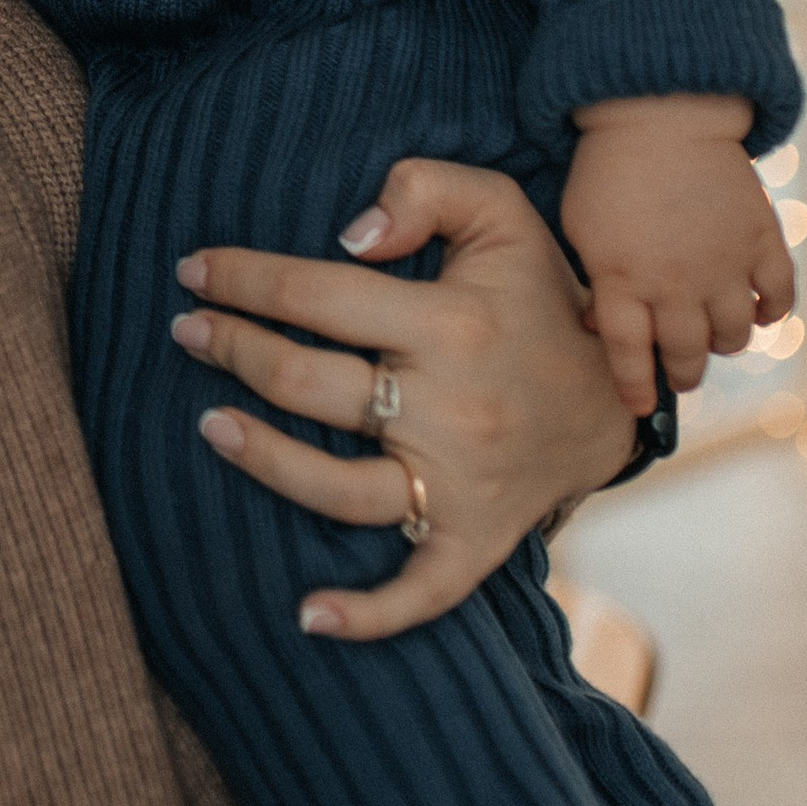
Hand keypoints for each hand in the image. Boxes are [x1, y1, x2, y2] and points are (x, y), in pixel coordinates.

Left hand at [170, 158, 636, 641]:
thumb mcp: (502, 213)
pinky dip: (367, 614)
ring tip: (209, 425)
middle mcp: (451, 409)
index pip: (315, 297)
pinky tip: (308, 615)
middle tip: (187, 331)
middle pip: (309, 386)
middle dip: (234, 351)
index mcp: (450, 323)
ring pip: (338, 488)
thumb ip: (426, 190)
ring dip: (263, 460)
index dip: (243, 279)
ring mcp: (460, 485)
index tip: (193, 271)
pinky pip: (420, 591)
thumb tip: (350, 234)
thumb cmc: (539, 296)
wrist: (618, 394)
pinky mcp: (475, 540)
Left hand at [562, 95, 791, 417]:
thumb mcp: (580, 228)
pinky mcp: (759, 240)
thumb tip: (601, 329)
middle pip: (685, 354)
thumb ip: (596, 281)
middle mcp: (674, 282)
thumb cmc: (607, 170)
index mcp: (621, 279)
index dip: (635, 387)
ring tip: (715, 339)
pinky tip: (757, 311)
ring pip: (733, 337)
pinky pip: (779, 297)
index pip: (629, 355)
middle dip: (683, 373)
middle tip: (682, 374)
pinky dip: (771, 313)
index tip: (639, 407)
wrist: (659, 114)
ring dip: (724, 345)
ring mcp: (722, 263)